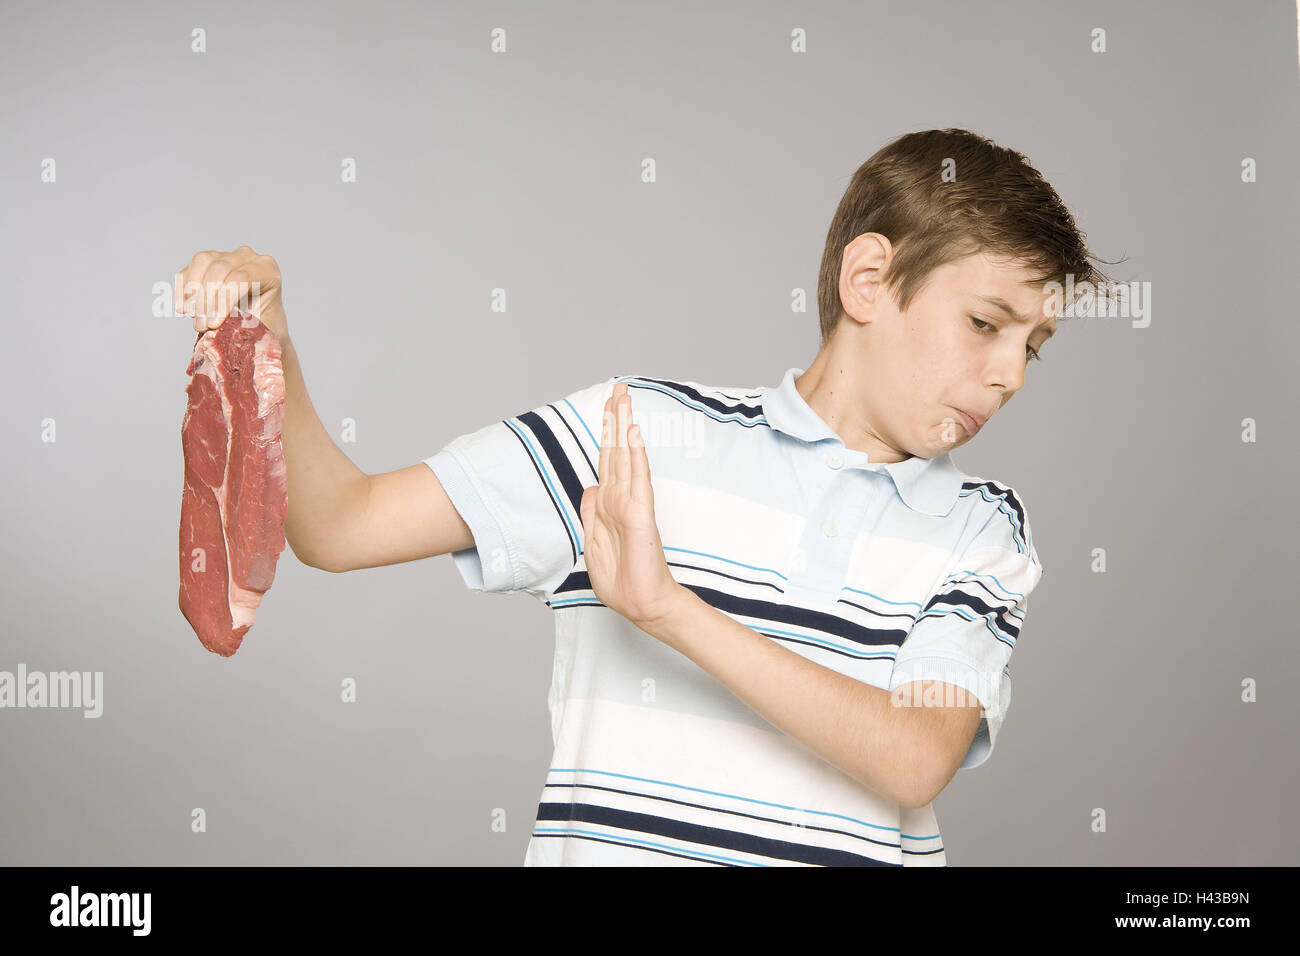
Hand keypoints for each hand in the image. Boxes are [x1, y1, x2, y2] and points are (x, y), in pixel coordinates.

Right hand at [175, 245, 287, 341]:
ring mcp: (227, 256)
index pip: (241, 278)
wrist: (261, 328)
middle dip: (207, 299)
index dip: (223, 300)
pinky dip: (182, 289)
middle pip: (220, 268)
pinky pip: (189, 268)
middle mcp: (249, 257)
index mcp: (268, 270)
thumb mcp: (262, 329)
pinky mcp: (208, 262)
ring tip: (192, 316)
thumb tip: (220, 327)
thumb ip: (245, 325)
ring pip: (202, 262)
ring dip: (193, 291)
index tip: (213, 324)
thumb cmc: (265, 328)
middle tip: (201, 325)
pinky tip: (182, 309)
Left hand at [579, 382, 683, 632]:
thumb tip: (590, 486)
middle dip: (615, 417)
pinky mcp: (640, 513)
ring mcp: (631, 503)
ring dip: (623, 424)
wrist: (641, 603)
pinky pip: (636, 477)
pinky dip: (634, 453)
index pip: (606, 460)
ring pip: (625, 455)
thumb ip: (592, 512)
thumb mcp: (593, 543)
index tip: (608, 407)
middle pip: (615, 449)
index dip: (606, 433)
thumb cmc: (622, 579)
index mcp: (608, 504)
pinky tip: (632, 431)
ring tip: (623, 396)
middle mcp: (620, 497)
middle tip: (618, 387)